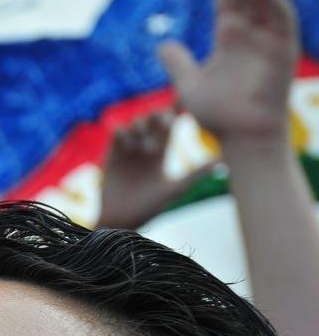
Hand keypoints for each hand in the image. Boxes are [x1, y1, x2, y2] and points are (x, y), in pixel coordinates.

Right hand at [97, 111, 217, 229]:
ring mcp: (128, 150)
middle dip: (156, 115)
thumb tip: (222, 163)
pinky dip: (123, 133)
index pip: (169, 125)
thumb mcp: (174, 189)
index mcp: (161, 153)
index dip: (173, 116)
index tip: (177, 119)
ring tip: (145, 146)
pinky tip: (129, 147)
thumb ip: (195, 174)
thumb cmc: (149, 208)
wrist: (121, 219)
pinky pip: (116, 132)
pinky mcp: (112, 154)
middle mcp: (144, 148)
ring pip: (135, 123)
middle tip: (163, 122)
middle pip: (151, 119)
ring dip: (141, 127)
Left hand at [158, 0, 297, 143]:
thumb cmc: (219, 116)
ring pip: (265, 2)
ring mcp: (269, 41)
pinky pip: (283, 20)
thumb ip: (178, 64)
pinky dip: (274, 3)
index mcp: (230, 39)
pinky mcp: (285, 50)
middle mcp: (251, 35)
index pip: (226, 2)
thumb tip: (161, 44)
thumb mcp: (190, 86)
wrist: (244, 138)